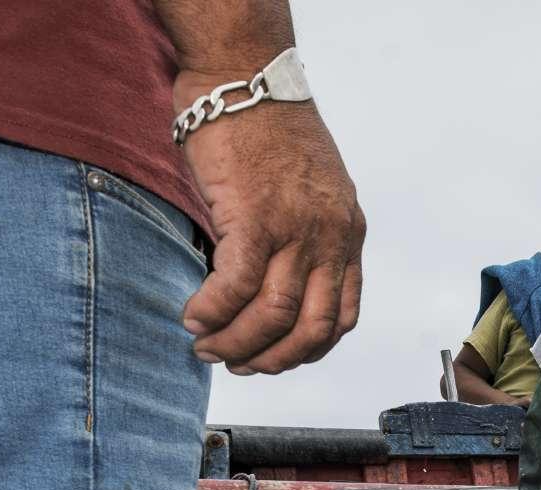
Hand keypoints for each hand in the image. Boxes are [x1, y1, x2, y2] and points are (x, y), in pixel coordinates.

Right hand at [176, 96, 365, 375]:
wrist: (244, 76)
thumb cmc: (266, 127)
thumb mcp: (307, 189)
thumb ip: (301, 237)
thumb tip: (268, 285)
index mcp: (348, 233)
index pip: (341, 317)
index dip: (305, 350)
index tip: (272, 356)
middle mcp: (330, 237)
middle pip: (309, 330)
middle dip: (269, 360)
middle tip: (234, 363)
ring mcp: (296, 230)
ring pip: (272, 316)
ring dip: (234, 342)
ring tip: (204, 345)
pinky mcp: (255, 218)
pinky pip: (235, 288)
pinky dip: (212, 311)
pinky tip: (192, 315)